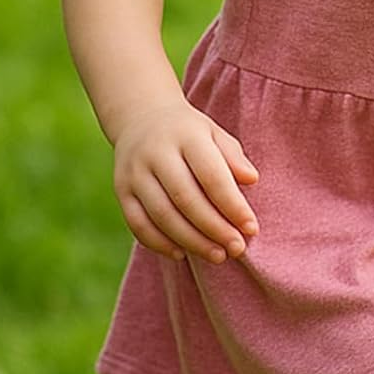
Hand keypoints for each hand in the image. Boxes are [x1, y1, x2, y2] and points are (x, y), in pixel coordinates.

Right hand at [112, 99, 259, 264]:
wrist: (142, 118)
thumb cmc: (189, 132)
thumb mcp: (214, 133)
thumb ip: (232, 156)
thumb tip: (252, 179)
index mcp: (186, 135)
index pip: (212, 175)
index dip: (232, 204)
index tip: (251, 227)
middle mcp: (157, 154)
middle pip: (186, 199)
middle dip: (214, 228)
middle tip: (237, 248)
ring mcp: (135, 173)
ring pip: (162, 215)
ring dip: (191, 241)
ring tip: (217, 255)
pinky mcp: (121, 191)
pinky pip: (138, 224)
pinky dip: (159, 243)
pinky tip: (182, 253)